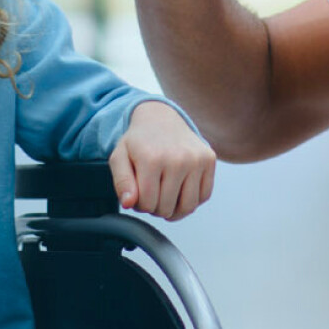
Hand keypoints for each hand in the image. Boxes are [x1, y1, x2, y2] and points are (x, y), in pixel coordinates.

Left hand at [108, 101, 215, 220]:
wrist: (161, 118)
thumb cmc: (138, 143)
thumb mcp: (119, 158)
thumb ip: (121, 183)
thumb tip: (129, 204)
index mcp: (152, 159)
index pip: (147, 204)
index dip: (140, 205)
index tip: (138, 194)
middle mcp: (178, 159)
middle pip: (167, 208)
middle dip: (156, 207)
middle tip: (151, 194)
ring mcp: (197, 159)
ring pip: (188, 207)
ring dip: (175, 210)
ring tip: (165, 198)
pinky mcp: (209, 159)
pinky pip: (204, 196)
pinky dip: (192, 200)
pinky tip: (180, 191)